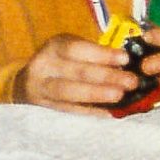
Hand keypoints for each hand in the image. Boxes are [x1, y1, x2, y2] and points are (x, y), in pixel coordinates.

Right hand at [11, 35, 139, 113]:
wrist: (28, 82)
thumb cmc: (62, 62)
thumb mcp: (73, 49)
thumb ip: (96, 54)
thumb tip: (130, 62)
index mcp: (55, 47)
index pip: (77, 49)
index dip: (101, 54)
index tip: (125, 58)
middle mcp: (44, 67)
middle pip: (75, 72)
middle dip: (106, 77)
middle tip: (131, 81)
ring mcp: (42, 89)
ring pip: (68, 93)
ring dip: (97, 94)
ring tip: (120, 96)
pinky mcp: (46, 108)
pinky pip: (70, 110)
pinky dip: (92, 111)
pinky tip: (111, 112)